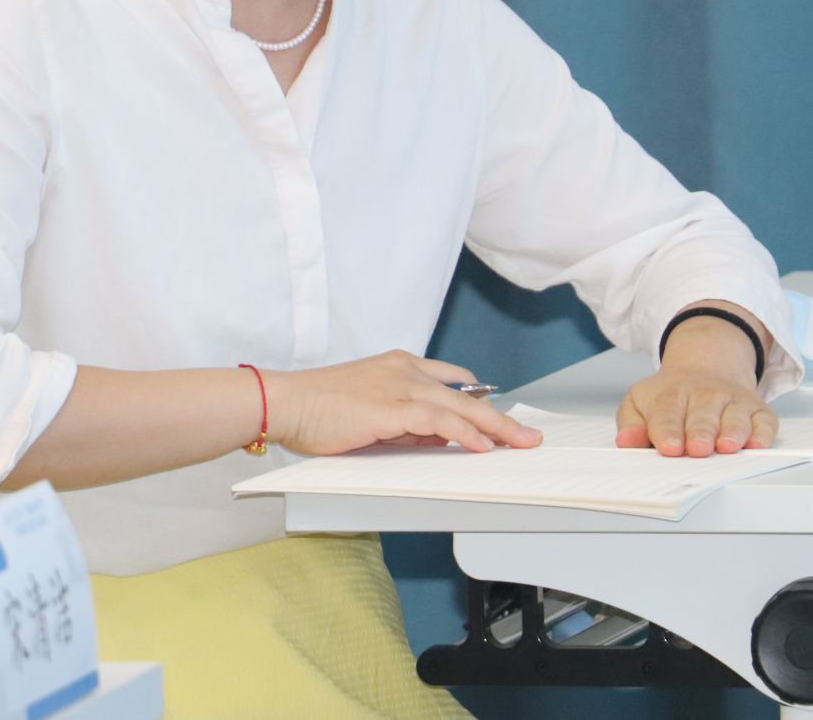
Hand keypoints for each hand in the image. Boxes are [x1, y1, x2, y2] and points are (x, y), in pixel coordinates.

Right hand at [266, 351, 542, 455]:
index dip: (479, 402)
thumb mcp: (371, 413)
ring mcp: (401, 385)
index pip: (453, 381)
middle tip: (527, 436)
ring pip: (461, 406)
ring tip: (519, 444)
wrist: (286, 401)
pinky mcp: (393, 406)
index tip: (499, 420)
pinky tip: (483, 447)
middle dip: (500, 417)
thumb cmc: (317, 410)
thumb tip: (439, 439)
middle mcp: (405, 369)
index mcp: (399, 366)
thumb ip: (406, 422)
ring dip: (495, 428)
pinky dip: (466, 433)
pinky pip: (441, 420)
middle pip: (467, 394)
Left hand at [616, 315, 775, 456]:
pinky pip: (764, 421)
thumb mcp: (640, 401)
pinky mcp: (757, 409)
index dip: (668, 431)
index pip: (667, 414)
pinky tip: (757, 444)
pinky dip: (763, 433)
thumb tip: (625, 441)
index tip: (669, 448)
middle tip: (698, 449)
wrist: (706, 363)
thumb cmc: (670, 394)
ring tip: (727, 447)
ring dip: (732, 432)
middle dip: (701, 433)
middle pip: (702, 416)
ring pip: (735, 417)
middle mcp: (704, 396)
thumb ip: (631, 422)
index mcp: (671, 395)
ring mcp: (732, 401)